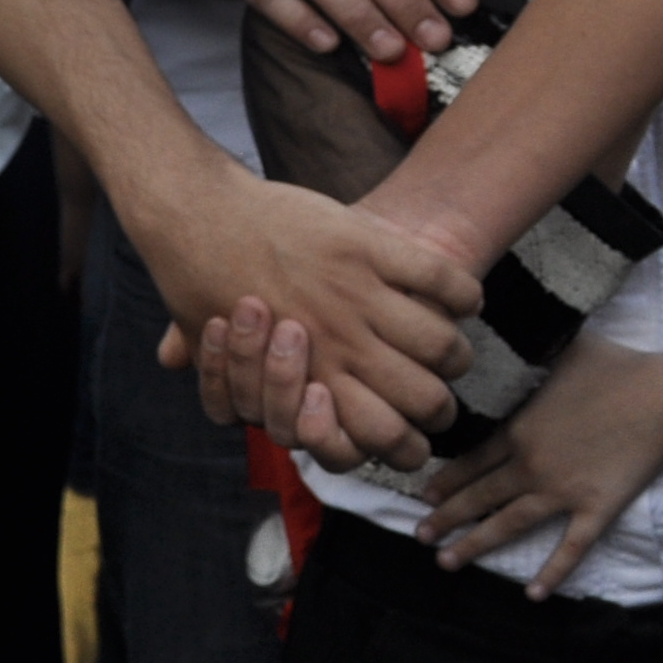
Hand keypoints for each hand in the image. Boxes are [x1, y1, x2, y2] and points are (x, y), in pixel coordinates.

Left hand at [138, 162, 474, 467]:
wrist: (199, 216)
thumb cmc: (204, 289)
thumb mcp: (220, 359)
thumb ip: (241, 397)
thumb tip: (265, 430)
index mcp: (308, 381)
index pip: (383, 442)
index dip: (405, 446)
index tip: (406, 430)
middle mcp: (339, 345)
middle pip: (428, 402)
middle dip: (439, 407)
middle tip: (436, 393)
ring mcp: (355, 296)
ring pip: (444, 346)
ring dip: (454, 353)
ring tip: (447, 348)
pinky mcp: (366, 246)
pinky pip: (441, 279)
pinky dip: (463, 294)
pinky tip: (461, 301)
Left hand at [413, 335, 662, 595]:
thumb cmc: (615, 367)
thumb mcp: (558, 350)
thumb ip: (526, 353)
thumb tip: (497, 330)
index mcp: (518, 429)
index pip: (470, 462)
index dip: (444, 481)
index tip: (421, 496)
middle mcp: (531, 464)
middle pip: (479, 497)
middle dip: (445, 518)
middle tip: (418, 536)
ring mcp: (562, 490)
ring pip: (509, 525)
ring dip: (475, 546)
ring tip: (446, 562)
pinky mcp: (597, 508)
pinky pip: (571, 547)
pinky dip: (553, 572)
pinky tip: (533, 595)